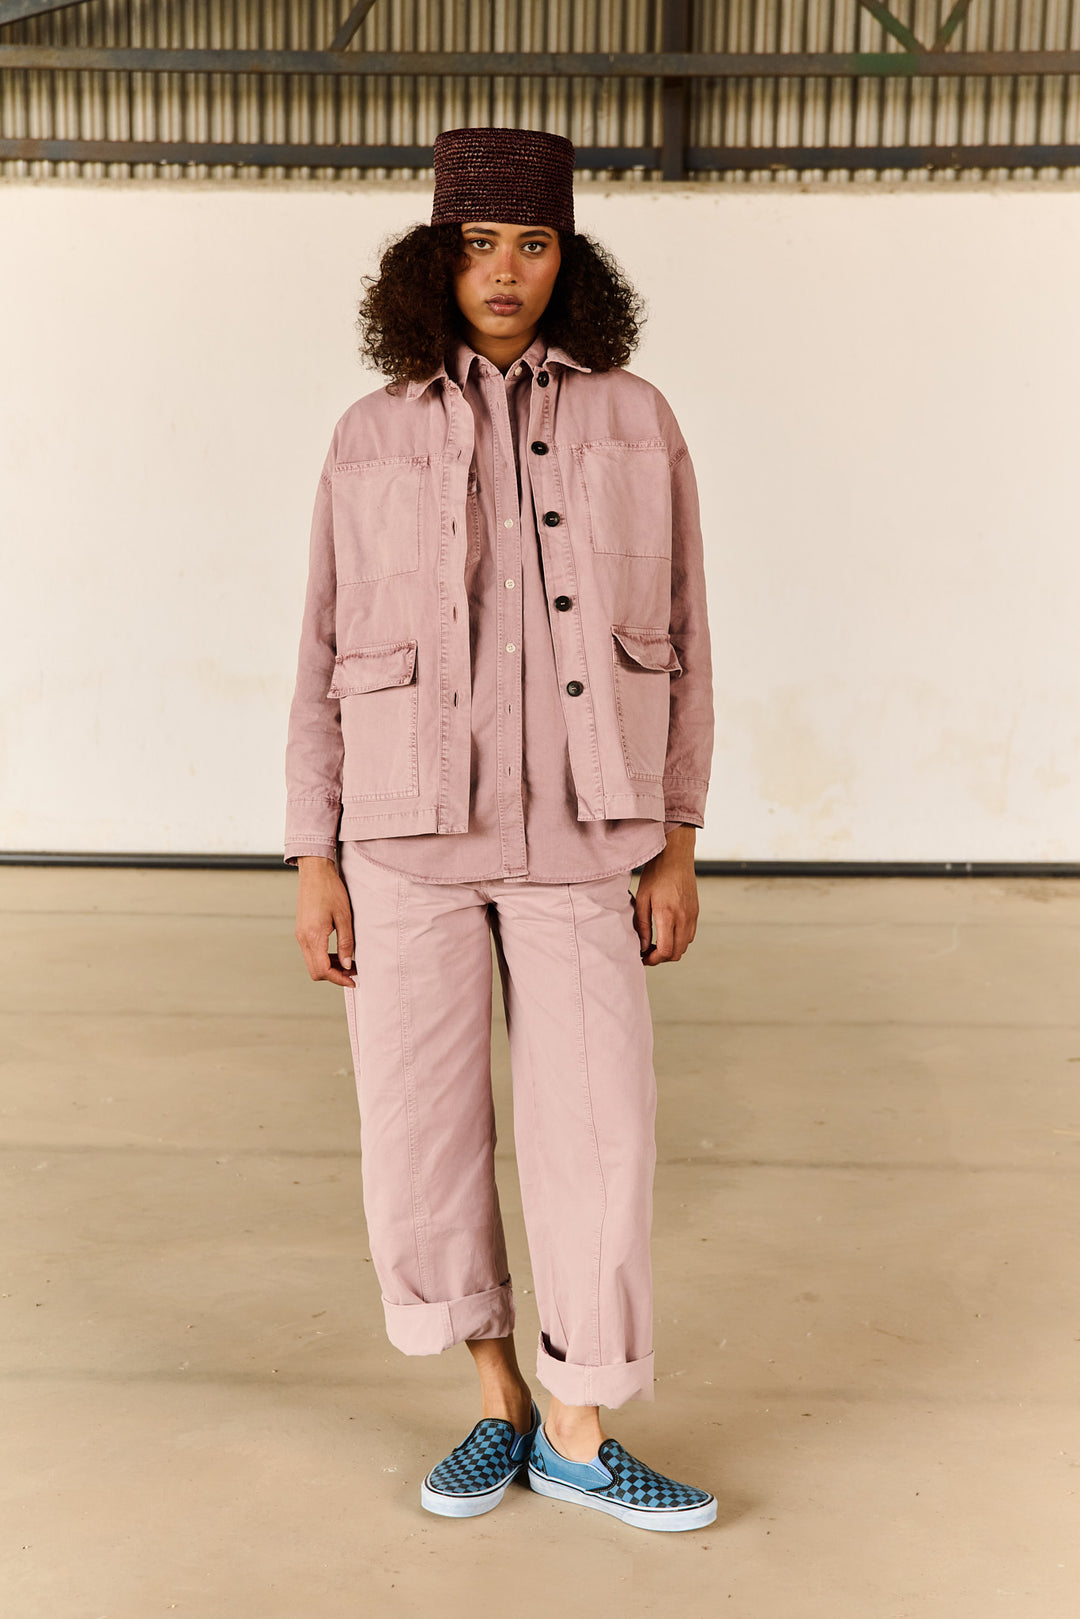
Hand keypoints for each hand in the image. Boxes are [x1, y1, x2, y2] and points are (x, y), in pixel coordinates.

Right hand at [294, 856, 356, 986]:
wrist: (315, 872)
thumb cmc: (330, 890)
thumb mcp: (344, 916)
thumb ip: (346, 943)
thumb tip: (347, 965)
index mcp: (313, 936)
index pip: (323, 970)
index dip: (339, 979)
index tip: (353, 981)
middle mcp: (303, 938)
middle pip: (315, 971)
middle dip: (334, 976)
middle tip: (352, 973)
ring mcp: (300, 935)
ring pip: (312, 963)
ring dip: (329, 967)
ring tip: (348, 962)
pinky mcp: (301, 930)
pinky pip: (310, 952)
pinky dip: (323, 957)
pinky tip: (337, 952)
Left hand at [633, 826, 698, 964]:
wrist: (675, 857)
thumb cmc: (656, 874)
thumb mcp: (642, 899)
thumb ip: (642, 925)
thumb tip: (642, 945)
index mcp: (668, 915)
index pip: (666, 950)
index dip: (654, 959)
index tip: (644, 957)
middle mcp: (683, 918)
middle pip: (677, 953)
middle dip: (662, 958)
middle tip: (648, 952)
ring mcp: (692, 915)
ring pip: (686, 945)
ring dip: (672, 950)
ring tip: (656, 943)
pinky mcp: (696, 912)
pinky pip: (690, 935)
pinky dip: (680, 940)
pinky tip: (668, 933)